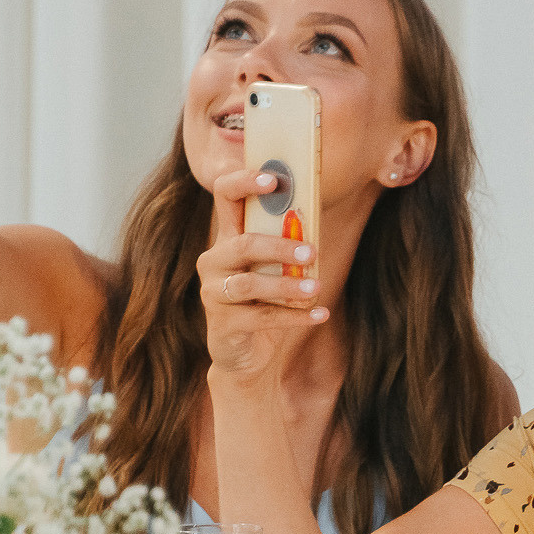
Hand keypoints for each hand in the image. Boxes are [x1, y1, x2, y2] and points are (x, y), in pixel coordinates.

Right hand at [197, 166, 324, 384]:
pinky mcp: (222, 325)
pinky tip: (320, 314)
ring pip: (249, 283)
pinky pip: (261, 317)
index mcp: (228, 239)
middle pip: (243, 244)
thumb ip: (287, 249)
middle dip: (279, 246)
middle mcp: (214, 261)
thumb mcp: (275, 271)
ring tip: (316, 288)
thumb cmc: (264, 303)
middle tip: (312, 252)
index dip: (245, 182)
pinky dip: (295, 316)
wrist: (245, 354)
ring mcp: (214, 293)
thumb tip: (314, 230)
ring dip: (286, 285)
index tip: (274, 179)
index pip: (225, 196)